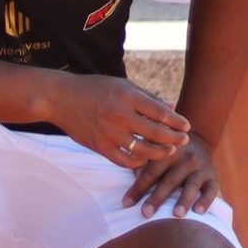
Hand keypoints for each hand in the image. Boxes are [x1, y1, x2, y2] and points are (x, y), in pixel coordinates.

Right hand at [46, 74, 190, 169]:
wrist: (61, 98)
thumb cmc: (94, 88)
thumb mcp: (121, 85)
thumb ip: (147, 97)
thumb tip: (172, 107)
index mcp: (126, 96)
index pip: (160, 112)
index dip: (177, 122)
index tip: (187, 126)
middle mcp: (119, 115)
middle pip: (156, 133)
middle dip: (175, 139)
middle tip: (185, 141)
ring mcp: (109, 133)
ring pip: (144, 150)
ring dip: (161, 153)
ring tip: (170, 151)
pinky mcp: (100, 147)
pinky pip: (126, 161)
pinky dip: (139, 162)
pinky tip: (146, 158)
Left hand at [123, 133, 219, 217]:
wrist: (198, 138)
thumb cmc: (168, 151)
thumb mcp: (156, 149)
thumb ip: (143, 161)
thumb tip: (130, 175)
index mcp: (166, 152)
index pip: (150, 172)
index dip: (138, 188)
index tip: (126, 204)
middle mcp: (185, 159)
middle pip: (169, 181)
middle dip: (157, 198)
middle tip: (145, 214)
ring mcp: (200, 167)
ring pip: (191, 185)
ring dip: (184, 200)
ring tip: (176, 215)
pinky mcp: (213, 176)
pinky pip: (212, 189)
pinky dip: (206, 200)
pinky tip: (199, 212)